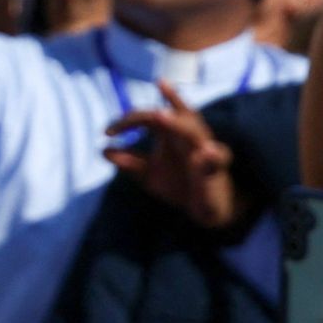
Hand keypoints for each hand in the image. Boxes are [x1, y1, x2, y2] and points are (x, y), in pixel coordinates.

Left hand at [105, 79, 238, 231]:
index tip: (106, 133)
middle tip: (152, 114)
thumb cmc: (178, 184)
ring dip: (181, 125)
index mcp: (172, 132)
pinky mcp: (217, 171)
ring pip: (197, 131)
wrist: (207, 211)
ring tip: (163, 116)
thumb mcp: (151, 174)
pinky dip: (213, 156)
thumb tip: (103, 151)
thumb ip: (131, 162)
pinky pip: (219, 160)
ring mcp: (205, 151)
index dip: (127, 121)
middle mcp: (189, 135)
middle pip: (177, 114)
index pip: (148, 117)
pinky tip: (207, 151)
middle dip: (164, 111)